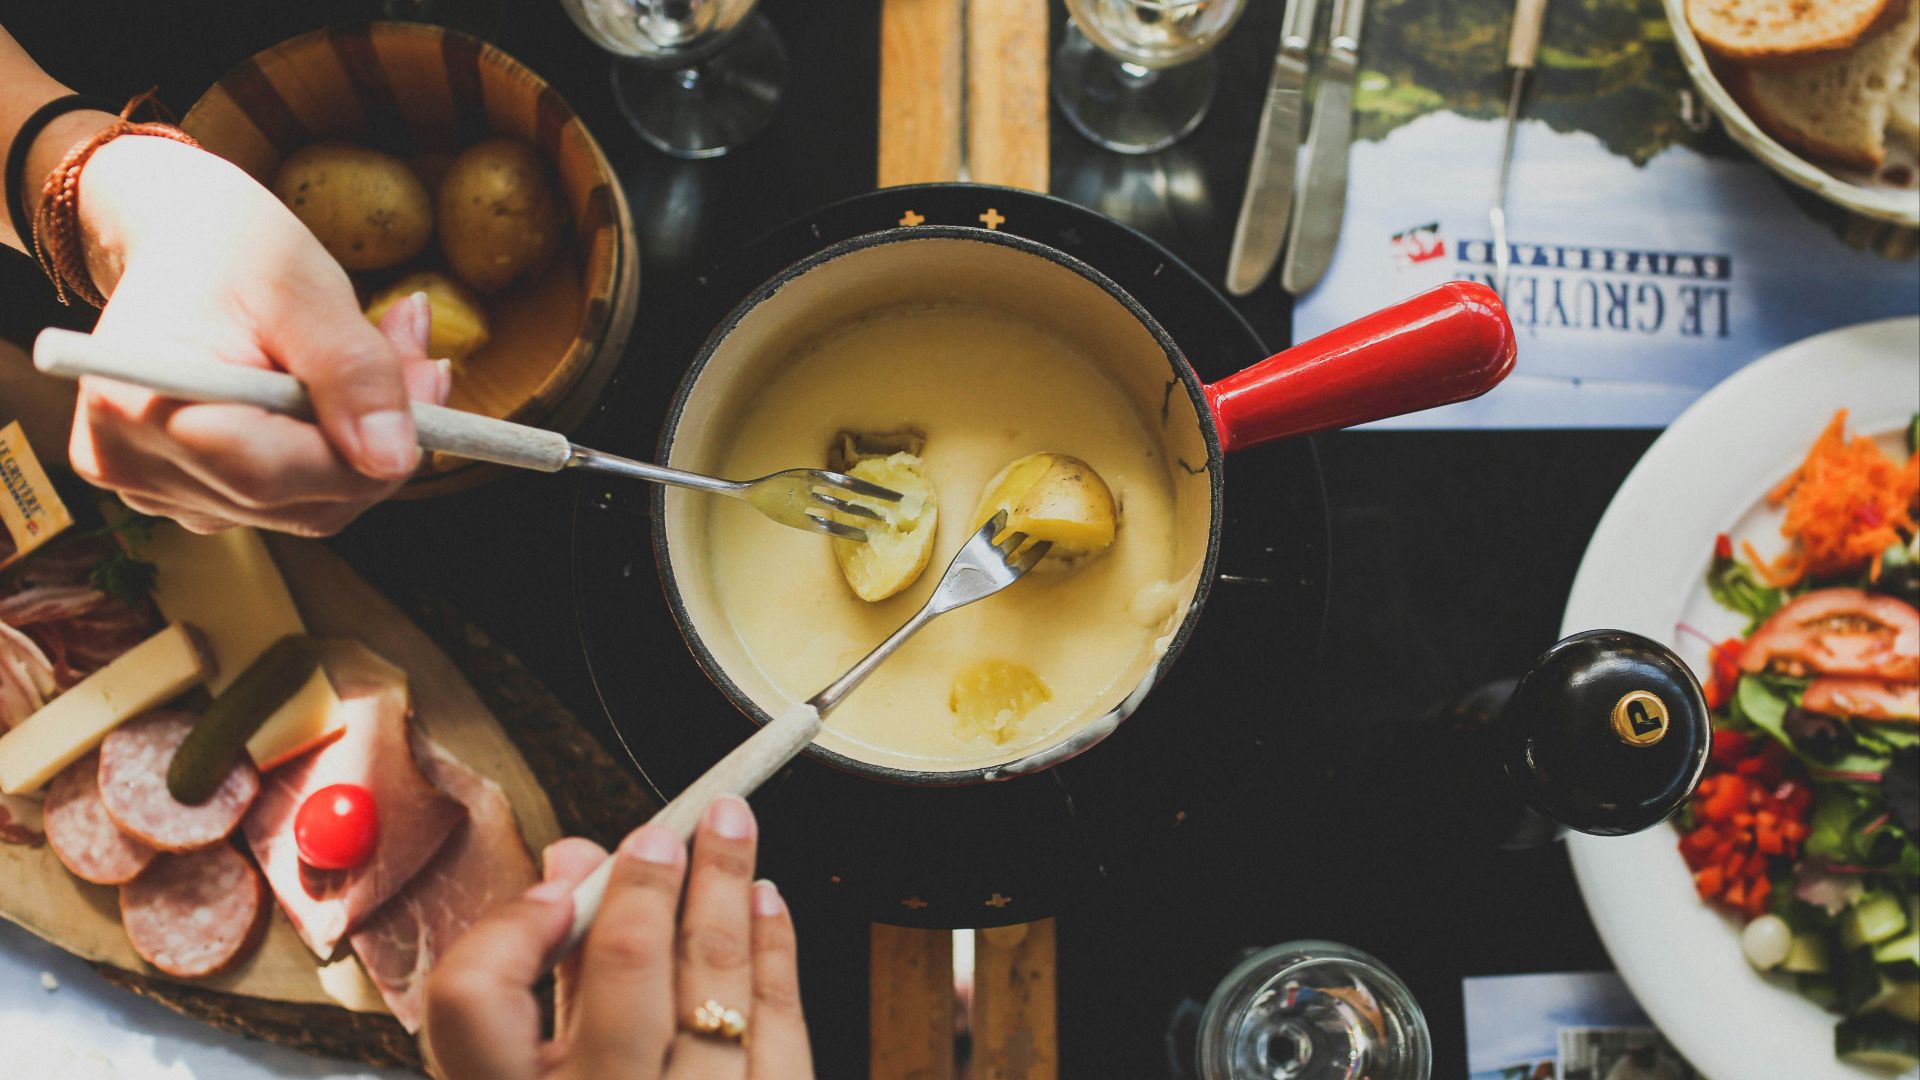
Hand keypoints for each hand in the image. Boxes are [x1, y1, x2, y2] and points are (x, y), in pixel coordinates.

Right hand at [63, 135, 448, 534]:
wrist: (185, 245)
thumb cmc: (232, 251)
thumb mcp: (304, 289)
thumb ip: (354, 373)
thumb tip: (394, 459)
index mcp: (135, 406)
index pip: (270, 475)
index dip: (365, 448)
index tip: (429, 380)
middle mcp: (134, 465)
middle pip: (299, 501)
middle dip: (380, 439)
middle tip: (422, 357)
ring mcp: (159, 491)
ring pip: (311, 507)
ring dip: (368, 444)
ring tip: (388, 353)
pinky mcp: (193, 496)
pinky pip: (295, 500)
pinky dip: (339, 452)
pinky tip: (349, 392)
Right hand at [424, 796, 812, 1079]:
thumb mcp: (527, 1076)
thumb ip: (542, 981)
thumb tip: (570, 866)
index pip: (474, 1001)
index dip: (511, 928)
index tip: (554, 885)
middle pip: (624, 975)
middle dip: (653, 883)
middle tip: (668, 828)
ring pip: (718, 991)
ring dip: (729, 896)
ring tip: (735, 836)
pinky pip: (784, 1032)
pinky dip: (775, 958)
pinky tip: (767, 907)